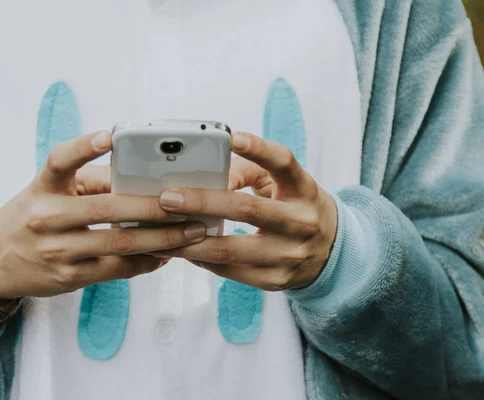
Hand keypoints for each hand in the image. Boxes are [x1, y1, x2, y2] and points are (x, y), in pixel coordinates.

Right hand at [0, 131, 206, 303]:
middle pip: (106, 209)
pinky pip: (116, 271)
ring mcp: (57, 251)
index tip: (110, 135)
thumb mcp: (47, 193)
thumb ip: (88, 183)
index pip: (59, 161)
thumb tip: (140, 180)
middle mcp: (45, 218)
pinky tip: (167, 255)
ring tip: (193, 231)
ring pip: (118, 245)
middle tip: (190, 203)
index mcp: (42, 188)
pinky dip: (146, 262)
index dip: (83, 147)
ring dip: (162, 239)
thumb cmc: (29, 218)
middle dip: (154, 207)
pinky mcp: (68, 278)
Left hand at [154, 132, 337, 290]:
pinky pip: (230, 271)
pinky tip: (180, 250)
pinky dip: (201, 260)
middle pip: (247, 209)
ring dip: (191, 240)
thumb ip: (248, 172)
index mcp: (303, 189)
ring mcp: (290, 255)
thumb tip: (208, 179)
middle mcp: (301, 222)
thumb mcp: (284, 185)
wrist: (332, 253)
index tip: (230, 137)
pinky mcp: (277, 280)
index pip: (284, 163)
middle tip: (167, 197)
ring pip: (231, 249)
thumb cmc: (295, 207)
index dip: (258, 149)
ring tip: (162, 229)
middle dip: (202, 202)